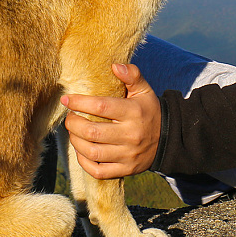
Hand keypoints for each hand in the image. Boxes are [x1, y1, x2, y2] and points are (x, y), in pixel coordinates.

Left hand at [62, 63, 160, 178]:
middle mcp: (130, 135)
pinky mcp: (125, 170)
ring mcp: (128, 155)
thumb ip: (132, 76)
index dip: (79, 102)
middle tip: (70, 117)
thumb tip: (114, 66)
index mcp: (134, 112)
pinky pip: (98, 170)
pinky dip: (84, 161)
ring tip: (73, 132)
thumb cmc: (149, 111)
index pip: (101, 106)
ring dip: (76, 141)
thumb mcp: (144, 91)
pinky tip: (81, 150)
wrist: (169, 140)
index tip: (66, 99)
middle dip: (74, 123)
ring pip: (92, 151)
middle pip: (92, 131)